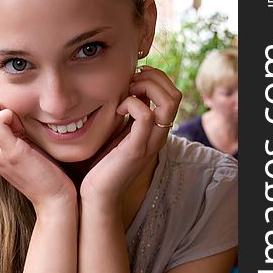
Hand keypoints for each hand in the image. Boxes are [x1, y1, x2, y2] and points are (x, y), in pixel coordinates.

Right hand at [0, 93, 76, 212]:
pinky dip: (8, 114)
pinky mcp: (10, 154)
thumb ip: (19, 134)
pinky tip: (25, 123)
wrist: (55, 200)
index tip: (16, 108)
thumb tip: (20, 111)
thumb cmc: (48, 173)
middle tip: (17, 107)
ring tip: (21, 116)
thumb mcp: (28, 148)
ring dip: (0, 106)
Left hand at [80, 66, 180, 205]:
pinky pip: (146, 115)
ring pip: (169, 101)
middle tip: (130, 81)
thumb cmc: (103, 164)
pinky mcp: (136, 149)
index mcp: (155, 130)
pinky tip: (117, 110)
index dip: (155, 78)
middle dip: (153, 78)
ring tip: (126, 92)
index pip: (172, 94)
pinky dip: (132, 103)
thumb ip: (128, 113)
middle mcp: (158, 135)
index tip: (132, 79)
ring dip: (146, 87)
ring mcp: (150, 142)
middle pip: (175, 94)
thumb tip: (129, 87)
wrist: (97, 195)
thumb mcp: (118, 131)